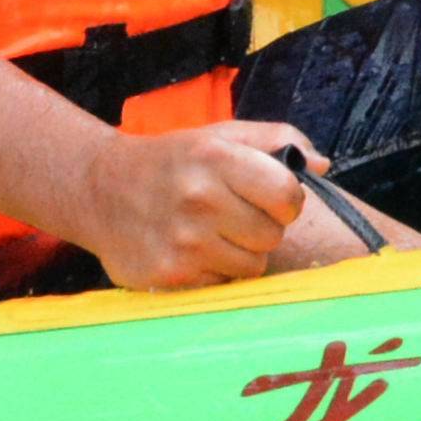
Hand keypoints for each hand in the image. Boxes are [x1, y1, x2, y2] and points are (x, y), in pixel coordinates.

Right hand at [71, 122, 310, 289]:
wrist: (99, 190)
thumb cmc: (171, 161)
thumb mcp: (219, 135)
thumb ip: (275, 139)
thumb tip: (321, 165)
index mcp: (216, 157)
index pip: (288, 194)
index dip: (286, 199)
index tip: (269, 196)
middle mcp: (199, 199)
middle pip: (272, 235)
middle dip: (260, 227)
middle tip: (231, 214)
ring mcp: (183, 242)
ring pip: (251, 266)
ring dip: (239, 254)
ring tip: (210, 233)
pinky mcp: (169, 277)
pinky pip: (222, 285)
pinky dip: (213, 272)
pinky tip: (190, 251)